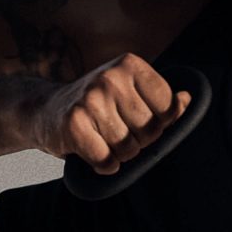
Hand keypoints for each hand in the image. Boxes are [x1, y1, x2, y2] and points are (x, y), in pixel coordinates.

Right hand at [34, 53, 192, 173]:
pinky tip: (93, 153)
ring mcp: (91, 99)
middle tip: (117, 133)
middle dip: (138, 142)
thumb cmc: (94, 106)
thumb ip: (161, 100)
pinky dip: (103, 166)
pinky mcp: (74, 124)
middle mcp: (111, 77)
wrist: (44, 111)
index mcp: (130, 65)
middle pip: (150, 131)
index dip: (158, 124)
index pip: (168, 108)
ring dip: (119, 155)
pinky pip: (106, 161)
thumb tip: (187, 100)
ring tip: (103, 141)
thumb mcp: (129, 93)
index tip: (138, 122)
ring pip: (128, 148)